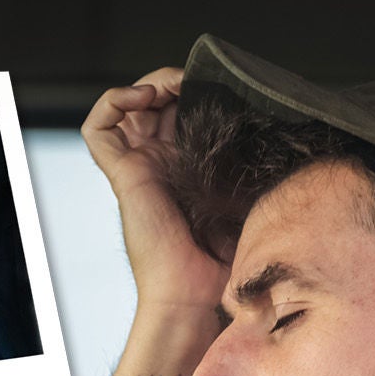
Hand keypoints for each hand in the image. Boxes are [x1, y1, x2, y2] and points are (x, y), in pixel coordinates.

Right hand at [81, 68, 231, 316]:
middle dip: (172, 82)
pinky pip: (97, 127)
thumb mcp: (245, 201)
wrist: (194, 294)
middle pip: (153, 103)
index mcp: (185, 170)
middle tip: (197, 82)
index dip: (194, 92)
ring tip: (171, 85)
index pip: (180, 114)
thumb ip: (250, 170)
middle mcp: (157, 164)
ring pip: (124, 107)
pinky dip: (115, 101)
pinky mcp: (122, 173)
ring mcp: (137, 167)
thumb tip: (277, 133)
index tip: (221, 89)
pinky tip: (146, 98)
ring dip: (147, 84)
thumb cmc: (222, 261)